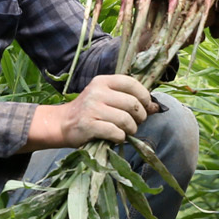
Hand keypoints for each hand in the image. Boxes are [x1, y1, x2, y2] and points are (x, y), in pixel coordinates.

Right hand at [29, 74, 157, 148]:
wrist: (62, 124)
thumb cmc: (90, 112)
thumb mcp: (107, 99)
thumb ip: (129, 100)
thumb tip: (156, 107)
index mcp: (102, 81)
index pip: (131, 83)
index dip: (144, 96)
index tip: (146, 106)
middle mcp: (97, 92)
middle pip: (132, 104)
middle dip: (140, 117)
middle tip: (136, 123)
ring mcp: (92, 108)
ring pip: (125, 119)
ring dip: (131, 129)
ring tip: (126, 131)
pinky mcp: (88, 125)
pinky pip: (115, 132)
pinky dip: (120, 137)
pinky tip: (116, 137)